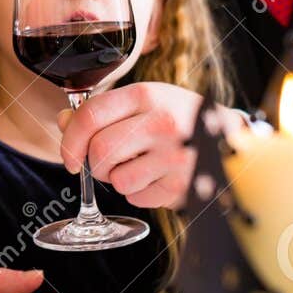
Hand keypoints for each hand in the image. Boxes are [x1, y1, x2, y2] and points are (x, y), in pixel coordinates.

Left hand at [57, 82, 217, 209]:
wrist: (229, 141)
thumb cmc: (178, 119)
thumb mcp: (144, 103)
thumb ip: (102, 111)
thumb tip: (63, 121)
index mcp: (147, 95)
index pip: (90, 116)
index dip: (70, 140)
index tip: (70, 156)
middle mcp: (161, 122)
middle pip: (99, 151)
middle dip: (95, 164)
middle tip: (110, 162)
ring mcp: (174, 155)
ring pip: (116, 179)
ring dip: (118, 180)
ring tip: (139, 167)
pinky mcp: (182, 185)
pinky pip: (136, 197)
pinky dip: (139, 193)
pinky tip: (157, 177)